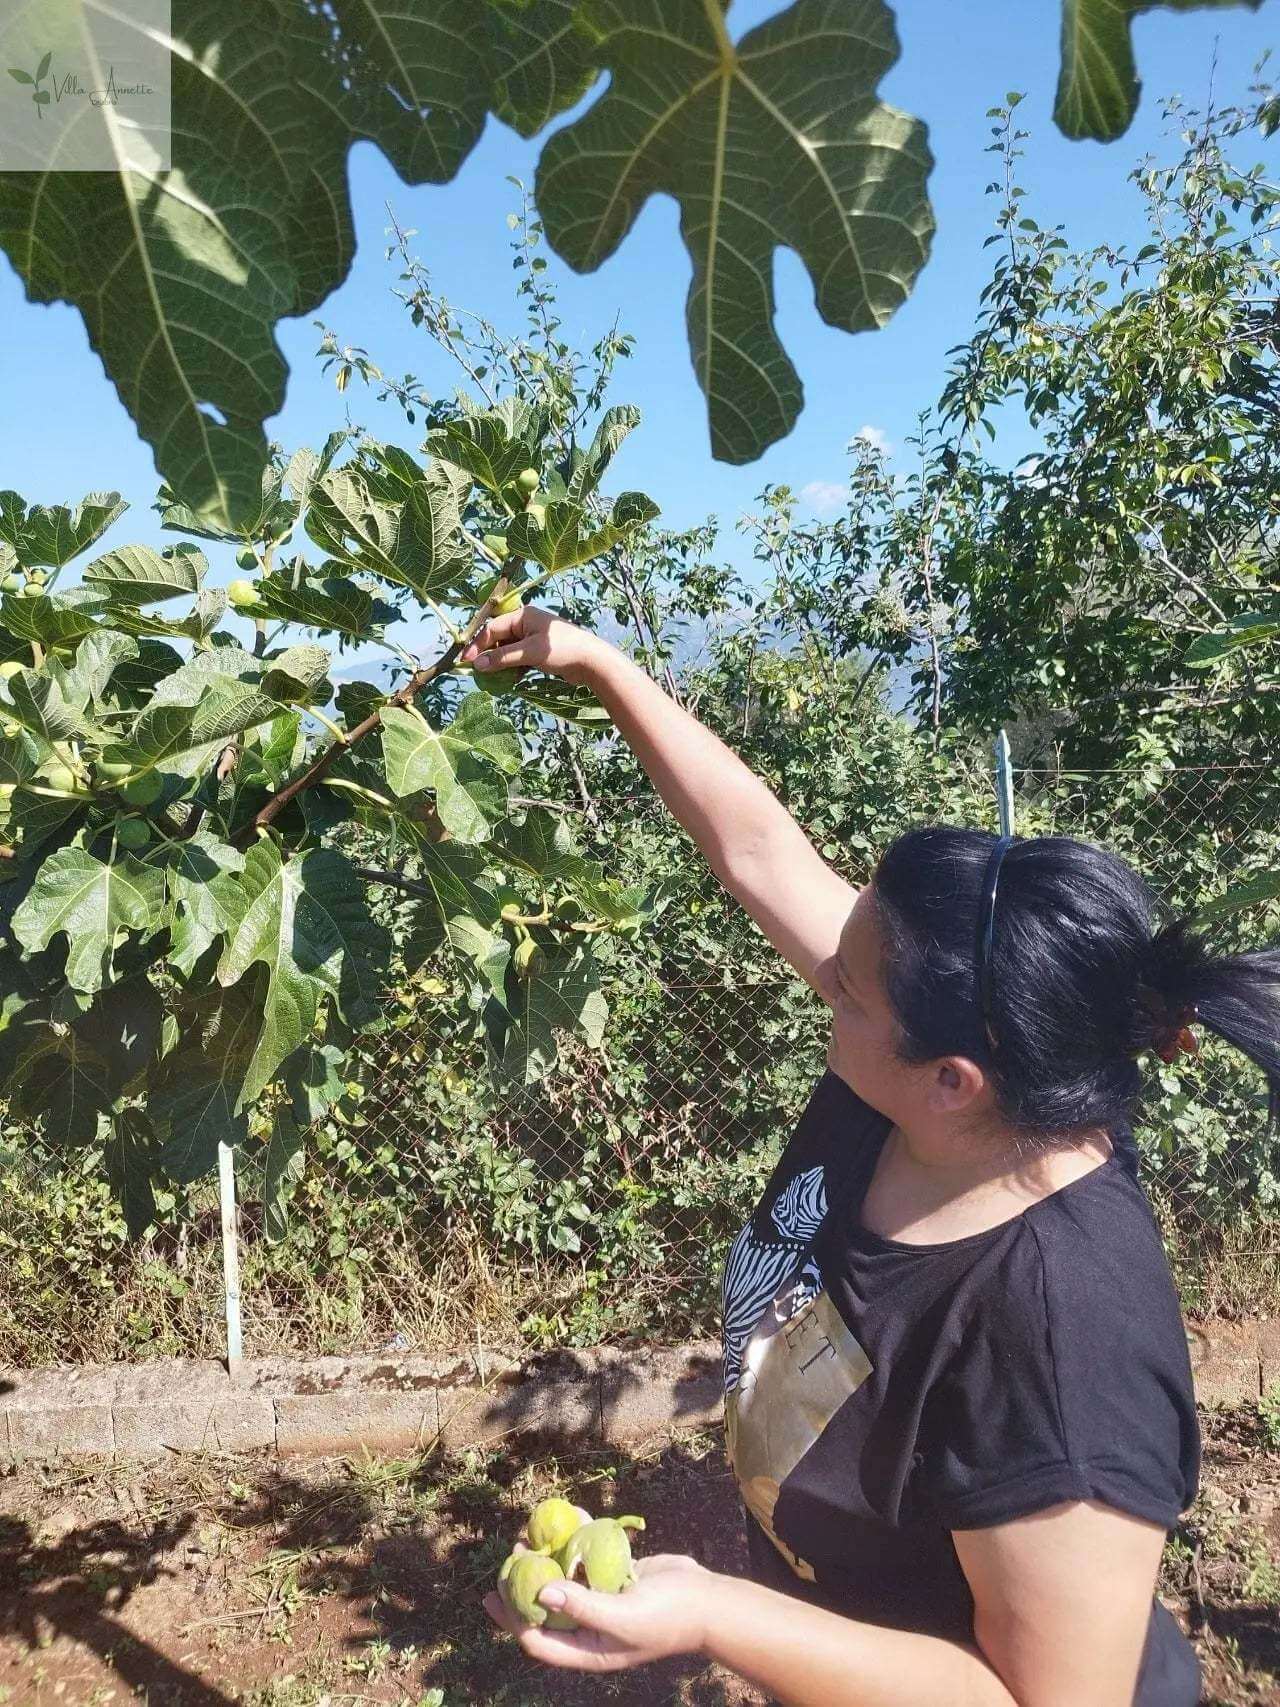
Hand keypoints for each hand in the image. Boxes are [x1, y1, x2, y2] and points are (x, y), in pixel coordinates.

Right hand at [459, 605, 609, 686]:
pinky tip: (509, 679)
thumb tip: (478, 665)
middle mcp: (525, 623)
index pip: (492, 628)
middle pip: (498, 638)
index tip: (466, 661)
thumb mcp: (530, 653)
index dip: (478, 645)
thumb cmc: (562, 650)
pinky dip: (511, 667)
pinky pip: (517, 658)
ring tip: (490, 677)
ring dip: (499, 663)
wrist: (592, 662)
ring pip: (507, 650)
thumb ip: (503, 658)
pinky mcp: (537, 652)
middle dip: (487, 654)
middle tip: (475, 671)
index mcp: (522, 616)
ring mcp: (532, 637)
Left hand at [483, 1553, 716, 1671]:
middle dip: (524, 1583)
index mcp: (588, 1649)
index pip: (537, 1640)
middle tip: (509, 1556)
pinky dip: (577, 1540)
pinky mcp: (616, 1577)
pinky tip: (568, 1518)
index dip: (512, 1619)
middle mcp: (590, 1627)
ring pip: (564, 1579)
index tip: (494, 1593)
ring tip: (528, 1534)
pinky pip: (588, 1558)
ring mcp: (603, 1600)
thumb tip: (540, 1594)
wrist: (706, 1600)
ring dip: (546, 1557)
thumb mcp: (622, 1617)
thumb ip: (582, 1607)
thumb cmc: (666, 1617)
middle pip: (545, 1607)